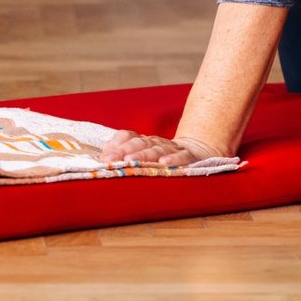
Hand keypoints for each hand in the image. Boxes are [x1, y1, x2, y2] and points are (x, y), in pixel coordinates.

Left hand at [100, 131, 226, 167]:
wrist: (197, 150)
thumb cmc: (164, 157)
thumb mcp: (144, 154)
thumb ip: (124, 152)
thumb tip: (102, 157)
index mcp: (144, 140)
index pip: (127, 137)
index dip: (115, 145)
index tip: (103, 157)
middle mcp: (156, 142)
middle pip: (139, 143)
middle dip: (124, 151)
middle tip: (112, 160)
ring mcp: (173, 148)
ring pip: (157, 149)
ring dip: (144, 155)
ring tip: (132, 161)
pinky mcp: (189, 155)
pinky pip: (182, 156)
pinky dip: (173, 158)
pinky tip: (164, 163)